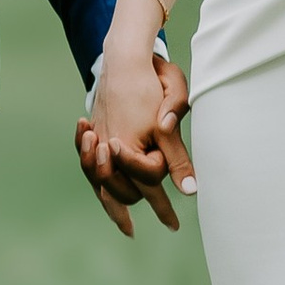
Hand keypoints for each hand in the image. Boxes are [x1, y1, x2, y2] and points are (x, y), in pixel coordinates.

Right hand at [76, 35, 195, 238]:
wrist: (122, 57)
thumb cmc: (150, 79)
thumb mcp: (172, 107)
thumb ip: (177, 151)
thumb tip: (190, 189)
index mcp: (130, 144)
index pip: (151, 180)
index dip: (163, 202)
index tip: (174, 224)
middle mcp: (112, 148)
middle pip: (127, 190)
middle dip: (150, 207)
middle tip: (171, 224)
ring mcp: (100, 143)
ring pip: (104, 187)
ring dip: (116, 208)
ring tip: (128, 227)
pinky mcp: (95, 138)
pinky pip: (93, 172)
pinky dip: (101, 187)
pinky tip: (109, 198)